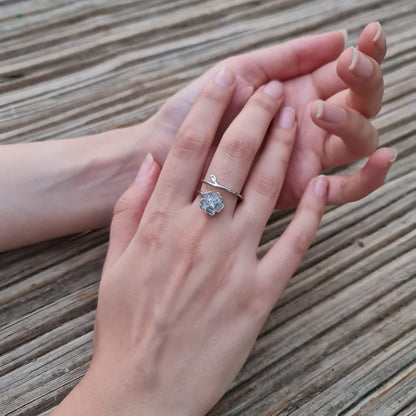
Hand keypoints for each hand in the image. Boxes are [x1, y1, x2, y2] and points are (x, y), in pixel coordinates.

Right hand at [62, 70, 327, 414]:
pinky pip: (293, 244)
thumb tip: (149, 167)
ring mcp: (232, 262)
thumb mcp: (114, 262)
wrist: (142, 387)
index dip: (208, 110)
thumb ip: (130, 210)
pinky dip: (312, 214)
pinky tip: (324, 187)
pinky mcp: (258, 294)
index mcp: (160, 223)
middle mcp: (198, 233)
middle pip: (231, 159)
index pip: (186, 150)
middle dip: (254, 117)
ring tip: (298, 121)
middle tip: (270, 92)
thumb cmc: (125, 326)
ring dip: (284, 150)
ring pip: (267, 191)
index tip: (225, 83)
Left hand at [141, 22, 393, 207]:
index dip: (366, 54)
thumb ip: (287, 57)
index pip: (347, 73)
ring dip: (355, 121)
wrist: (169, 150)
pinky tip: (379, 158)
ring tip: (319, 111)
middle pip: (362, 103)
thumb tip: (338, 38)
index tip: (367, 36)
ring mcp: (307, 156)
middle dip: (365, 80)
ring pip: (358, 141)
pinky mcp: (299, 190)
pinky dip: (369, 176)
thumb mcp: (241, 71)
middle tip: (348, 67)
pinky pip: (347, 189)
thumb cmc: (198, 109)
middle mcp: (309, 124)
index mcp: (298, 93)